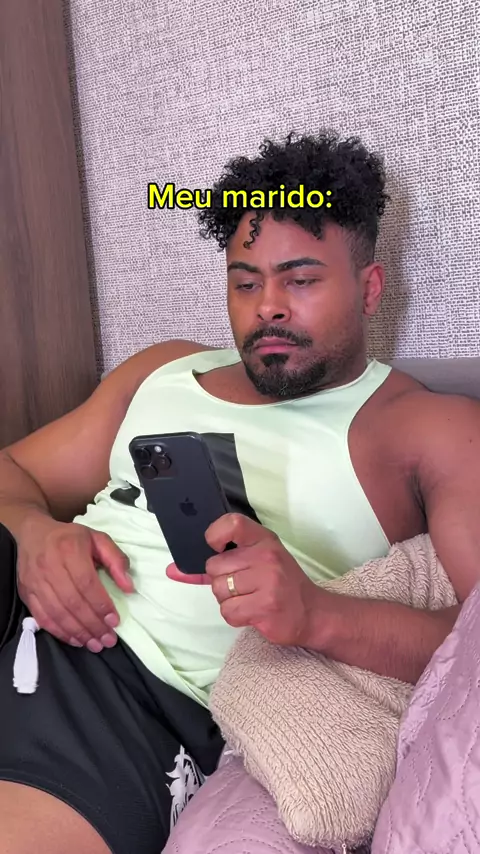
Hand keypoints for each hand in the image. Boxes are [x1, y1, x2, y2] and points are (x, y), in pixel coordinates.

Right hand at [17, 516, 133, 650]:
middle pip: (72, 602)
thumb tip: (129, 588)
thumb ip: (117, 560)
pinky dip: (59, 632)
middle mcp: (50, 566)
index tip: (114, 621)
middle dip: (92, 624)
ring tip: (95, 644)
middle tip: (108, 640)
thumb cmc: (71, 538)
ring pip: (57, 613)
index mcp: (70, 549)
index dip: (100, 604)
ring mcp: (36, 581)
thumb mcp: (98, 539)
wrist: (34, 533)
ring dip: (78, 632)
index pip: (86, 583)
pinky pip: (42, 617)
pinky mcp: (27, 592)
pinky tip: (75, 640)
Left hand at [166, 513, 317, 645]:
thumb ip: (216, 563)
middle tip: (243, 586)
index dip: (215, 535)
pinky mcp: (265, 606)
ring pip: (219, 591)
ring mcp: (267, 582)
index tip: (216, 548)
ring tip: (250, 598)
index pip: (232, 524)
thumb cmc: (281, 584)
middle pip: (214, 567)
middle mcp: (266, 557)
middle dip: (221, 581)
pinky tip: (252, 612)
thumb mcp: (256, 563)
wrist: (313, 613)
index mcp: (264, 540)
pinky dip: (235, 616)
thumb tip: (173, 569)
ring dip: (228, 600)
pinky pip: (228, 611)